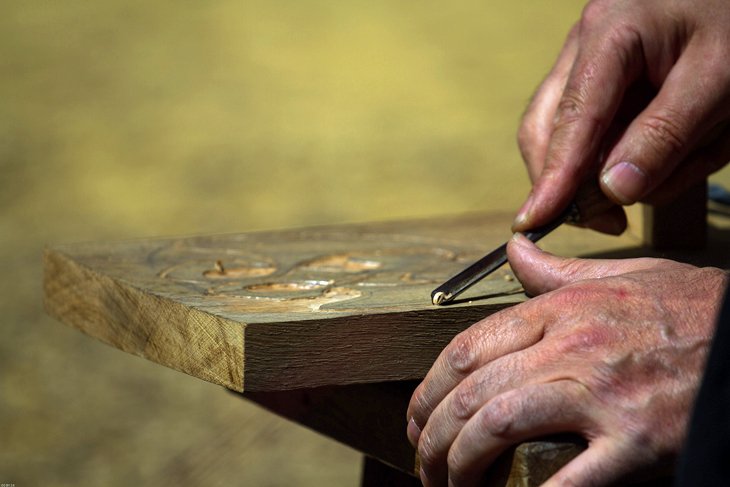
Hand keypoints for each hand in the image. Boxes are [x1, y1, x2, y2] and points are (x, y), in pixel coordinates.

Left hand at [407, 234, 726, 485]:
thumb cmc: (689, 310)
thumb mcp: (621, 276)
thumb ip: (557, 271)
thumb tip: (515, 249)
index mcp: (561, 310)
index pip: (467, 348)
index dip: (428, 389)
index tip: (417, 418)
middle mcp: (571, 346)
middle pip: (471, 391)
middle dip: (432, 435)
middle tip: (422, 463)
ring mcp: (601, 393)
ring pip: (497, 426)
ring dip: (459, 464)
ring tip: (448, 484)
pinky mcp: (636, 440)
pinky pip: (565, 477)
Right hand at [514, 0, 729, 234]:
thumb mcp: (718, 81)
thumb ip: (666, 136)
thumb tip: (613, 191)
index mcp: (609, 33)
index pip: (572, 118)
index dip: (553, 174)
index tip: (535, 220)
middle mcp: (583, 45)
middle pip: (547, 128)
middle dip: (574, 180)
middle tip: (613, 220)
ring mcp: (586, 62)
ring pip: (569, 136)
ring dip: (609, 168)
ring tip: (679, 163)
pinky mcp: (598, 80)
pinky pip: (592, 133)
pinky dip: (622, 156)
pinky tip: (666, 155)